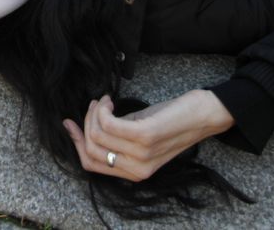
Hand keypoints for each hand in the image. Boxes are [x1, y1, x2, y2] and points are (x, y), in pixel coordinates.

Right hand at [63, 91, 233, 181]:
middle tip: (95, 105)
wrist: (204, 115)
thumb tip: (86, 127)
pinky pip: (109, 124)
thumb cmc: (172, 122)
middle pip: (90, 149)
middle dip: (85, 123)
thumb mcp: (140, 136)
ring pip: (97, 135)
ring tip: (104, 100)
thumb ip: (117, 139)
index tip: (69, 123)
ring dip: (94, 112)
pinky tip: (110, 100)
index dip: (76, 142)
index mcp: (135, 173)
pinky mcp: (146, 135)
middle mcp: (137, 168)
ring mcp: (142, 154)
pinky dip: (103, 109)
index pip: (90, 164)